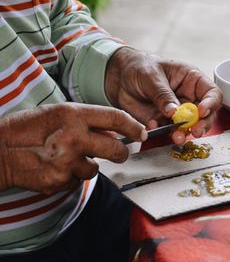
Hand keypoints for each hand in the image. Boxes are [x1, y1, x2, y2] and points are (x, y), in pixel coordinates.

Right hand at [0, 103, 145, 193]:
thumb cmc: (25, 128)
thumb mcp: (57, 113)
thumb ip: (86, 120)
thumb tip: (112, 129)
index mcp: (73, 115)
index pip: (116, 118)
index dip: (133, 126)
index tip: (141, 133)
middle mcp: (74, 137)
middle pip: (116, 149)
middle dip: (122, 153)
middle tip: (120, 153)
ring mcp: (67, 161)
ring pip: (95, 169)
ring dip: (87, 165)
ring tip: (66, 158)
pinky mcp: (60, 180)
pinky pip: (76, 181)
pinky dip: (70, 176)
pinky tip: (55, 167)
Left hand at [105, 48, 222, 143]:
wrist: (118, 77)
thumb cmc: (139, 67)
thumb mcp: (151, 75)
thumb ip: (163, 94)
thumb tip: (174, 112)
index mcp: (192, 80)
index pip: (212, 93)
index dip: (211, 103)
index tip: (202, 112)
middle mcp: (189, 97)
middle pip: (206, 115)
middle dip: (202, 124)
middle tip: (195, 131)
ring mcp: (177, 112)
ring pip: (189, 126)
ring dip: (184, 133)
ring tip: (176, 137)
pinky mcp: (164, 122)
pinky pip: (168, 131)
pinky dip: (162, 133)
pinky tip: (152, 126)